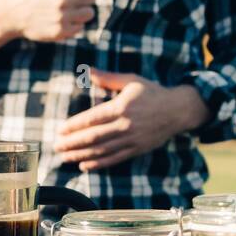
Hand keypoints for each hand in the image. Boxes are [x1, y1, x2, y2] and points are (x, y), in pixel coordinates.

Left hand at [54, 70, 210, 171]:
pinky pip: (115, 158)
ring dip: (81, 155)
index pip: (92, 119)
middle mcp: (125, 125)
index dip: (74, 126)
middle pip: (93, 137)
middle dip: (72, 143)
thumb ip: (108, 77)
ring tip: (65, 157)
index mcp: (121, 107)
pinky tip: (85, 165)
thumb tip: (89, 70)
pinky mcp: (137, 149)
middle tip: (56, 146)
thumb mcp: (132, 80)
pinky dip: (99, 163)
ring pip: (102, 150)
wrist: (178, 110)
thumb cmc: (153, 92)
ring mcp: (132, 139)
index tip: (60, 130)